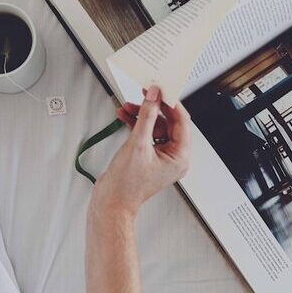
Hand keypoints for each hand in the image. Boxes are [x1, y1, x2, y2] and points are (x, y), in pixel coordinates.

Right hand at [90, 85, 190, 218]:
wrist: (110, 202)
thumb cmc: (127, 185)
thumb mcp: (138, 144)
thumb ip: (147, 116)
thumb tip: (153, 97)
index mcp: (180, 157)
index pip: (181, 122)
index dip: (171, 104)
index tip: (161, 90)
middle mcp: (173, 157)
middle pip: (167, 123)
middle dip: (153, 108)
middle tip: (144, 93)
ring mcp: (160, 156)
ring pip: (154, 126)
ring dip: (141, 115)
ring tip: (128, 107)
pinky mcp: (147, 156)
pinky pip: (145, 134)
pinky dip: (136, 124)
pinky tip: (125, 116)